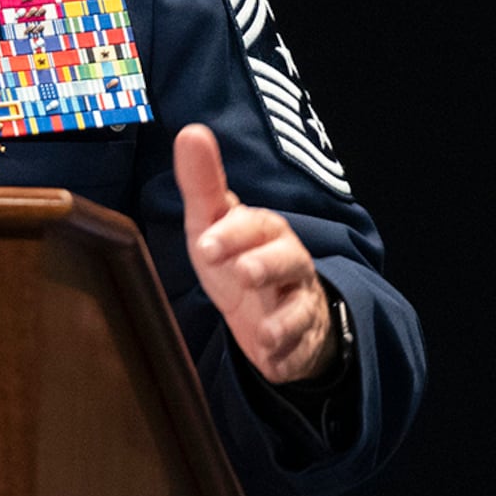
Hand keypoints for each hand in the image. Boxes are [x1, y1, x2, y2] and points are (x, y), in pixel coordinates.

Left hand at [173, 123, 337, 384]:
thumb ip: (201, 183)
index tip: (205, 245)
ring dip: (285, 321)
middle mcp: (288, 263)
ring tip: (266, 334)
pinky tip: (274, 364)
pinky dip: (290, 358)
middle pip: (290, 260)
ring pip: (303, 308)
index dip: (233, 234)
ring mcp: (298, 303)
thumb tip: (191, 131)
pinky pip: (303, 350)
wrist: (266, 309)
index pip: (257, 225)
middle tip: (243, 274)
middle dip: (267, 266)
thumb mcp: (212, 222)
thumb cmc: (234, 256)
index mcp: (265, 231)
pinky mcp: (301, 341)